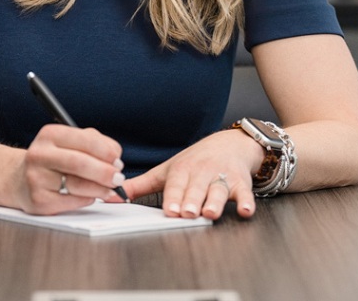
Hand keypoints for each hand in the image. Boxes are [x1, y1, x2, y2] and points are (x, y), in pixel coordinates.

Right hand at [13, 124, 126, 214]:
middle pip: (80, 163)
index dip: (107, 151)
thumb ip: (95, 144)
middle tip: (118, 178)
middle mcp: (40, 154)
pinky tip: (88, 196)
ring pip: (77, 185)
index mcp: (50, 134)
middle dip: (105, 172)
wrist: (18, 179)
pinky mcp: (37, 201)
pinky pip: (71, 202)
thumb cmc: (52, 160)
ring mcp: (36, 178)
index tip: (118, 160)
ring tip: (108, 190)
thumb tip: (115, 160)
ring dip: (99, 189)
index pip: (85, 140)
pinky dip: (85, 200)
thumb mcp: (69, 142)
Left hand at [124, 129, 263, 219]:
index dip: (173, 197)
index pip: (176, 184)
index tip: (170, 210)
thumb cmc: (195, 161)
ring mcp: (222, 177)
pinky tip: (246, 210)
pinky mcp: (241, 183)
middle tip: (187, 213)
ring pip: (219, 190)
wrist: (231, 143)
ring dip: (215, 201)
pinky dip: (247, 202)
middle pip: (196, 188)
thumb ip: (139, 186)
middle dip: (192, 200)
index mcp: (182, 170)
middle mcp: (202, 172)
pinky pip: (245, 193)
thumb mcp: (166, 170)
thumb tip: (110, 196)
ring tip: (210, 212)